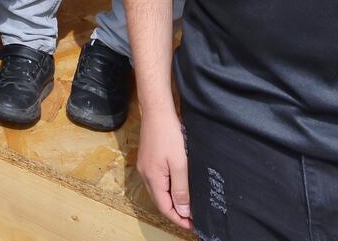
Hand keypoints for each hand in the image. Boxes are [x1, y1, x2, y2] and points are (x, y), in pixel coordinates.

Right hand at [136, 110, 191, 229]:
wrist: (157, 112)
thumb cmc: (169, 135)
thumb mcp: (180, 164)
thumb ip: (181, 189)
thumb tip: (183, 211)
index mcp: (152, 179)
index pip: (165, 208)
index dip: (178, 219)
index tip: (192, 226)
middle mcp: (145, 175)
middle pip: (160, 202)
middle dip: (175, 213)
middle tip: (192, 219)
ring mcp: (145, 167)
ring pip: (158, 192)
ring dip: (171, 202)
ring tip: (187, 207)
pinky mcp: (147, 160)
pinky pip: (157, 182)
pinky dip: (167, 190)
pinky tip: (177, 188)